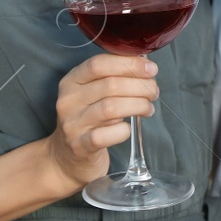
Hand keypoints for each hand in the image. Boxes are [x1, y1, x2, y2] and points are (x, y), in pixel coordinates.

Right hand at [44, 54, 158, 194]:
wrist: (66, 157)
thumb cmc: (88, 119)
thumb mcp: (93, 94)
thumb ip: (113, 78)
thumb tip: (145, 64)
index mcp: (71, 81)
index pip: (99, 63)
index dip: (129, 64)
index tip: (151, 69)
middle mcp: (68, 100)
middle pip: (110, 85)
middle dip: (140, 86)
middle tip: (153, 91)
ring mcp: (73, 124)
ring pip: (111, 107)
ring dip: (138, 105)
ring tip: (148, 108)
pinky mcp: (81, 146)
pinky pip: (109, 134)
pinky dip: (125, 129)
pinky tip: (129, 128)